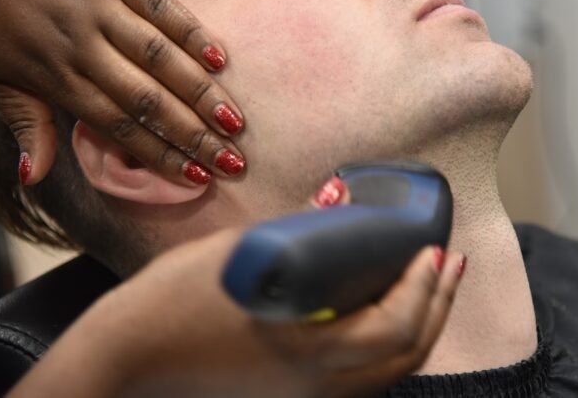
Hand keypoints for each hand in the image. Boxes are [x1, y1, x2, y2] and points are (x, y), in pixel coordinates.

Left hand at [0, 0, 243, 186]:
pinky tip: (220, 58)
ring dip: (201, 92)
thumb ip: (24, 122)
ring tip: (235, 122)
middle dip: (194, 135)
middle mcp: (78, 44)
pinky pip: (158, 3)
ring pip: (158, 57)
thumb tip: (34, 177)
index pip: (119, 126)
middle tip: (234, 161)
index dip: (163, 155)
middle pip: (147, 99)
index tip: (200, 176)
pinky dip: (190, 30)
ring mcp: (96, 3)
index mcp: (52, 76)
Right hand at [8, 180, 464, 397]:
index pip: (393, 327)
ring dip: (418, 327)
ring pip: (388, 372)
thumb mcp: (241, 255)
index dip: (423, 289)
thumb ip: (298, 230)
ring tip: (430, 286)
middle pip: (405, 355)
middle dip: (436, 306)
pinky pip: (362, 377)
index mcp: (306, 351)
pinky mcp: (293, 396)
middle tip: (448, 265)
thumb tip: (341, 199)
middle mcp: (316, 386)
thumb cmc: (174, 304)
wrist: (129, 358)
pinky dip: (387, 346)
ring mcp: (306, 397)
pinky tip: (385, 314)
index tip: (434, 251)